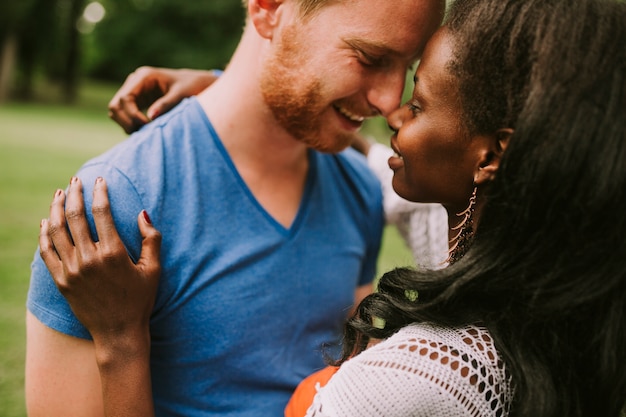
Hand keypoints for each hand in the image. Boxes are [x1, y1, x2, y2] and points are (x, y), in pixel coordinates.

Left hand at [39, 176, 161, 349]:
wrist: (118, 332)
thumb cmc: (140, 300)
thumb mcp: (153, 269)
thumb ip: (151, 239)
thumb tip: (142, 213)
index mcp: (113, 253)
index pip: (101, 212)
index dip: (99, 192)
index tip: (100, 180)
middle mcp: (89, 259)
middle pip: (75, 216)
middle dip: (74, 193)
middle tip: (75, 180)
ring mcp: (72, 271)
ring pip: (57, 231)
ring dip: (56, 208)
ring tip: (59, 194)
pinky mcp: (61, 281)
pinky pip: (46, 252)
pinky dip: (44, 234)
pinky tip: (46, 221)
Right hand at [108, 66, 218, 133]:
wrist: (196, 84)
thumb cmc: (191, 87)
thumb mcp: (181, 95)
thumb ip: (166, 104)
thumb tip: (151, 117)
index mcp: (144, 76)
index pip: (125, 98)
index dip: (132, 115)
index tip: (147, 125)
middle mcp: (135, 82)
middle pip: (116, 105)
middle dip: (127, 121)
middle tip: (143, 132)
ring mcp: (134, 91)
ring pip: (116, 111)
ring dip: (126, 124)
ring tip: (144, 132)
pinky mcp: (137, 100)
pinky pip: (124, 114)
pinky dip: (131, 124)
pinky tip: (145, 130)